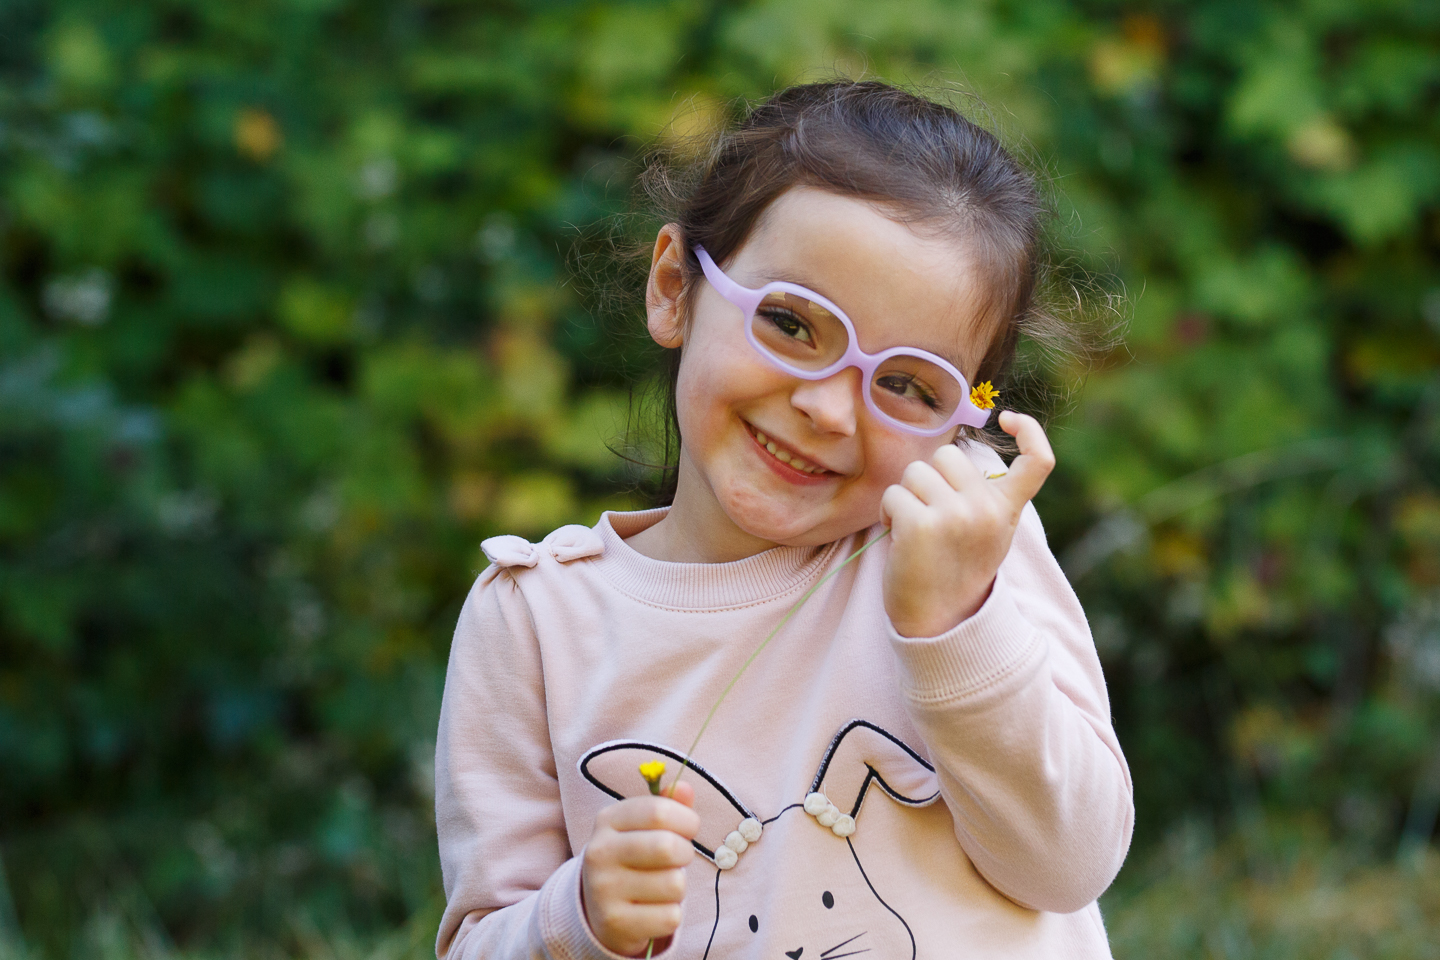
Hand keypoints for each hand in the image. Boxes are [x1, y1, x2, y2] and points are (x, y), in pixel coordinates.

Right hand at [581, 782, 698, 956]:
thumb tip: (685, 788)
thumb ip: (666, 806)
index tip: (689, 828)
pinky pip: (670, 917)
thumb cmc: (632, 859)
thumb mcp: (642, 827)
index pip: (658, 811)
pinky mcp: (615, 923)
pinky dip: (670, 914)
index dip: (686, 819)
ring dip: (678, 887)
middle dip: (685, 854)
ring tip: (661, 886)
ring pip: (674, 884)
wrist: (597, 910)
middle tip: (678, 859)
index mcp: (608, 820)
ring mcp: (604, 890)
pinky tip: (652, 910)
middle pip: (667, 847)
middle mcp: (599, 852)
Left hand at [879, 411, 1054, 637]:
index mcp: (1008, 511)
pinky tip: (898, 537)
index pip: (1039, 461)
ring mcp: (955, 516)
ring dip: (907, 496)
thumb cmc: (954, 573)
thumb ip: (983, 497)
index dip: (1030, 431)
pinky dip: (888, 513)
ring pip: (916, 472)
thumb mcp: (987, 534)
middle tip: (931, 515)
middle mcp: (987, 510)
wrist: (938, 624)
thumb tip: (954, 456)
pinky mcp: (920, 526)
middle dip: (931, 479)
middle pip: (949, 455)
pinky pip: (894, 494)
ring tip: (915, 530)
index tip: (1007, 418)